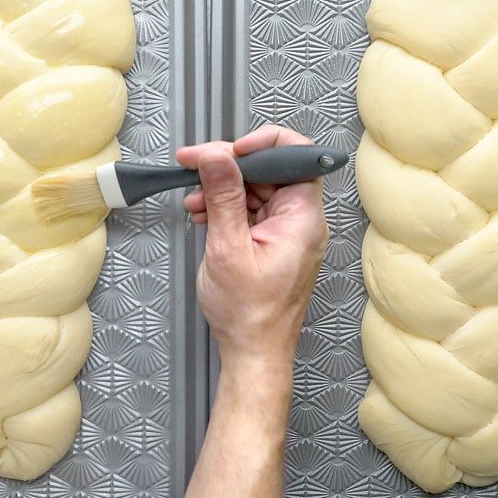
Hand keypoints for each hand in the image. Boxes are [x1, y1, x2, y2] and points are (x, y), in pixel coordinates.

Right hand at [178, 125, 328, 368]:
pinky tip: (203, 214)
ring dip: (223, 189)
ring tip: (194, 200)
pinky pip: (252, 211)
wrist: (253, 353)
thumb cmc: (249, 314)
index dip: (262, 144)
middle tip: (195, 166)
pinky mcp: (274, 242)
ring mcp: (289, 232)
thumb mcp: (228, 248)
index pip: (296, 155)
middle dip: (230, 167)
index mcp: (303, 218)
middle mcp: (302, 221)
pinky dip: (227, 208)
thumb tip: (216, 156)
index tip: (229, 150)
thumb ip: (223, 196)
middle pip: (271, 170)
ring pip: (258, 189)